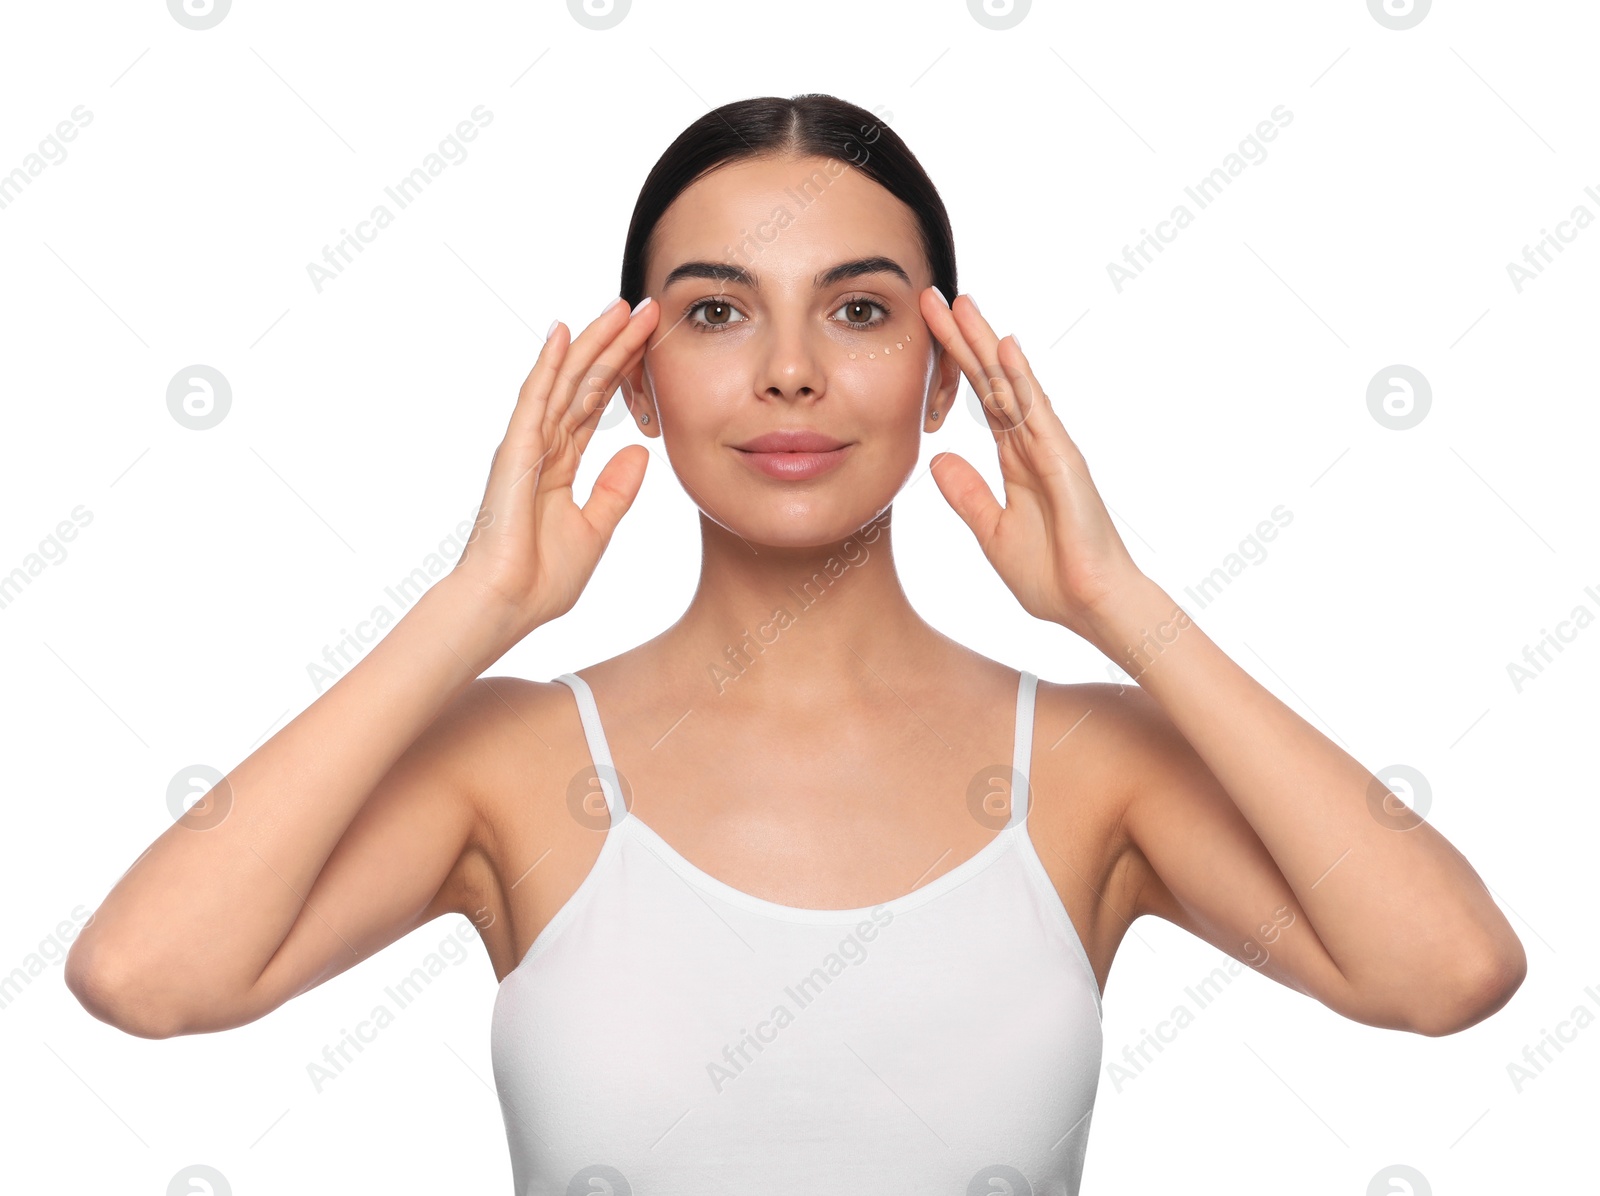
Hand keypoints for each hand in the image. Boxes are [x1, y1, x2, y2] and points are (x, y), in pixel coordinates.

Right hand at [449, 295, 659, 638]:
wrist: (506, 606)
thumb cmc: (540, 579)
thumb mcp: (595, 530)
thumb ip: (616, 491)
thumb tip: (640, 453)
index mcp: (561, 465)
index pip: (596, 403)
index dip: (622, 369)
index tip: (649, 338)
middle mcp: (543, 447)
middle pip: (584, 382)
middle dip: (614, 344)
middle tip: (643, 306)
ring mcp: (526, 446)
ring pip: (564, 381)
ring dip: (591, 342)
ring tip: (617, 306)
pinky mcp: (515, 453)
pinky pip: (535, 400)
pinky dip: (549, 365)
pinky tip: (563, 333)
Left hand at [918, 287, 1146, 640]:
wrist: (1091, 607)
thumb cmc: (1052, 576)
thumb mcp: (993, 533)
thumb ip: (968, 495)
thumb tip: (938, 460)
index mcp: (1017, 460)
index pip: (980, 399)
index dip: (954, 363)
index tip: (928, 327)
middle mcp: (1034, 445)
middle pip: (992, 380)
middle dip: (963, 338)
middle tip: (934, 295)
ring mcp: (1051, 449)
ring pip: (1012, 385)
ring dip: (986, 343)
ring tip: (961, 303)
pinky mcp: (1065, 462)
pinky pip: (1038, 413)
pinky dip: (1022, 379)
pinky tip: (1005, 346)